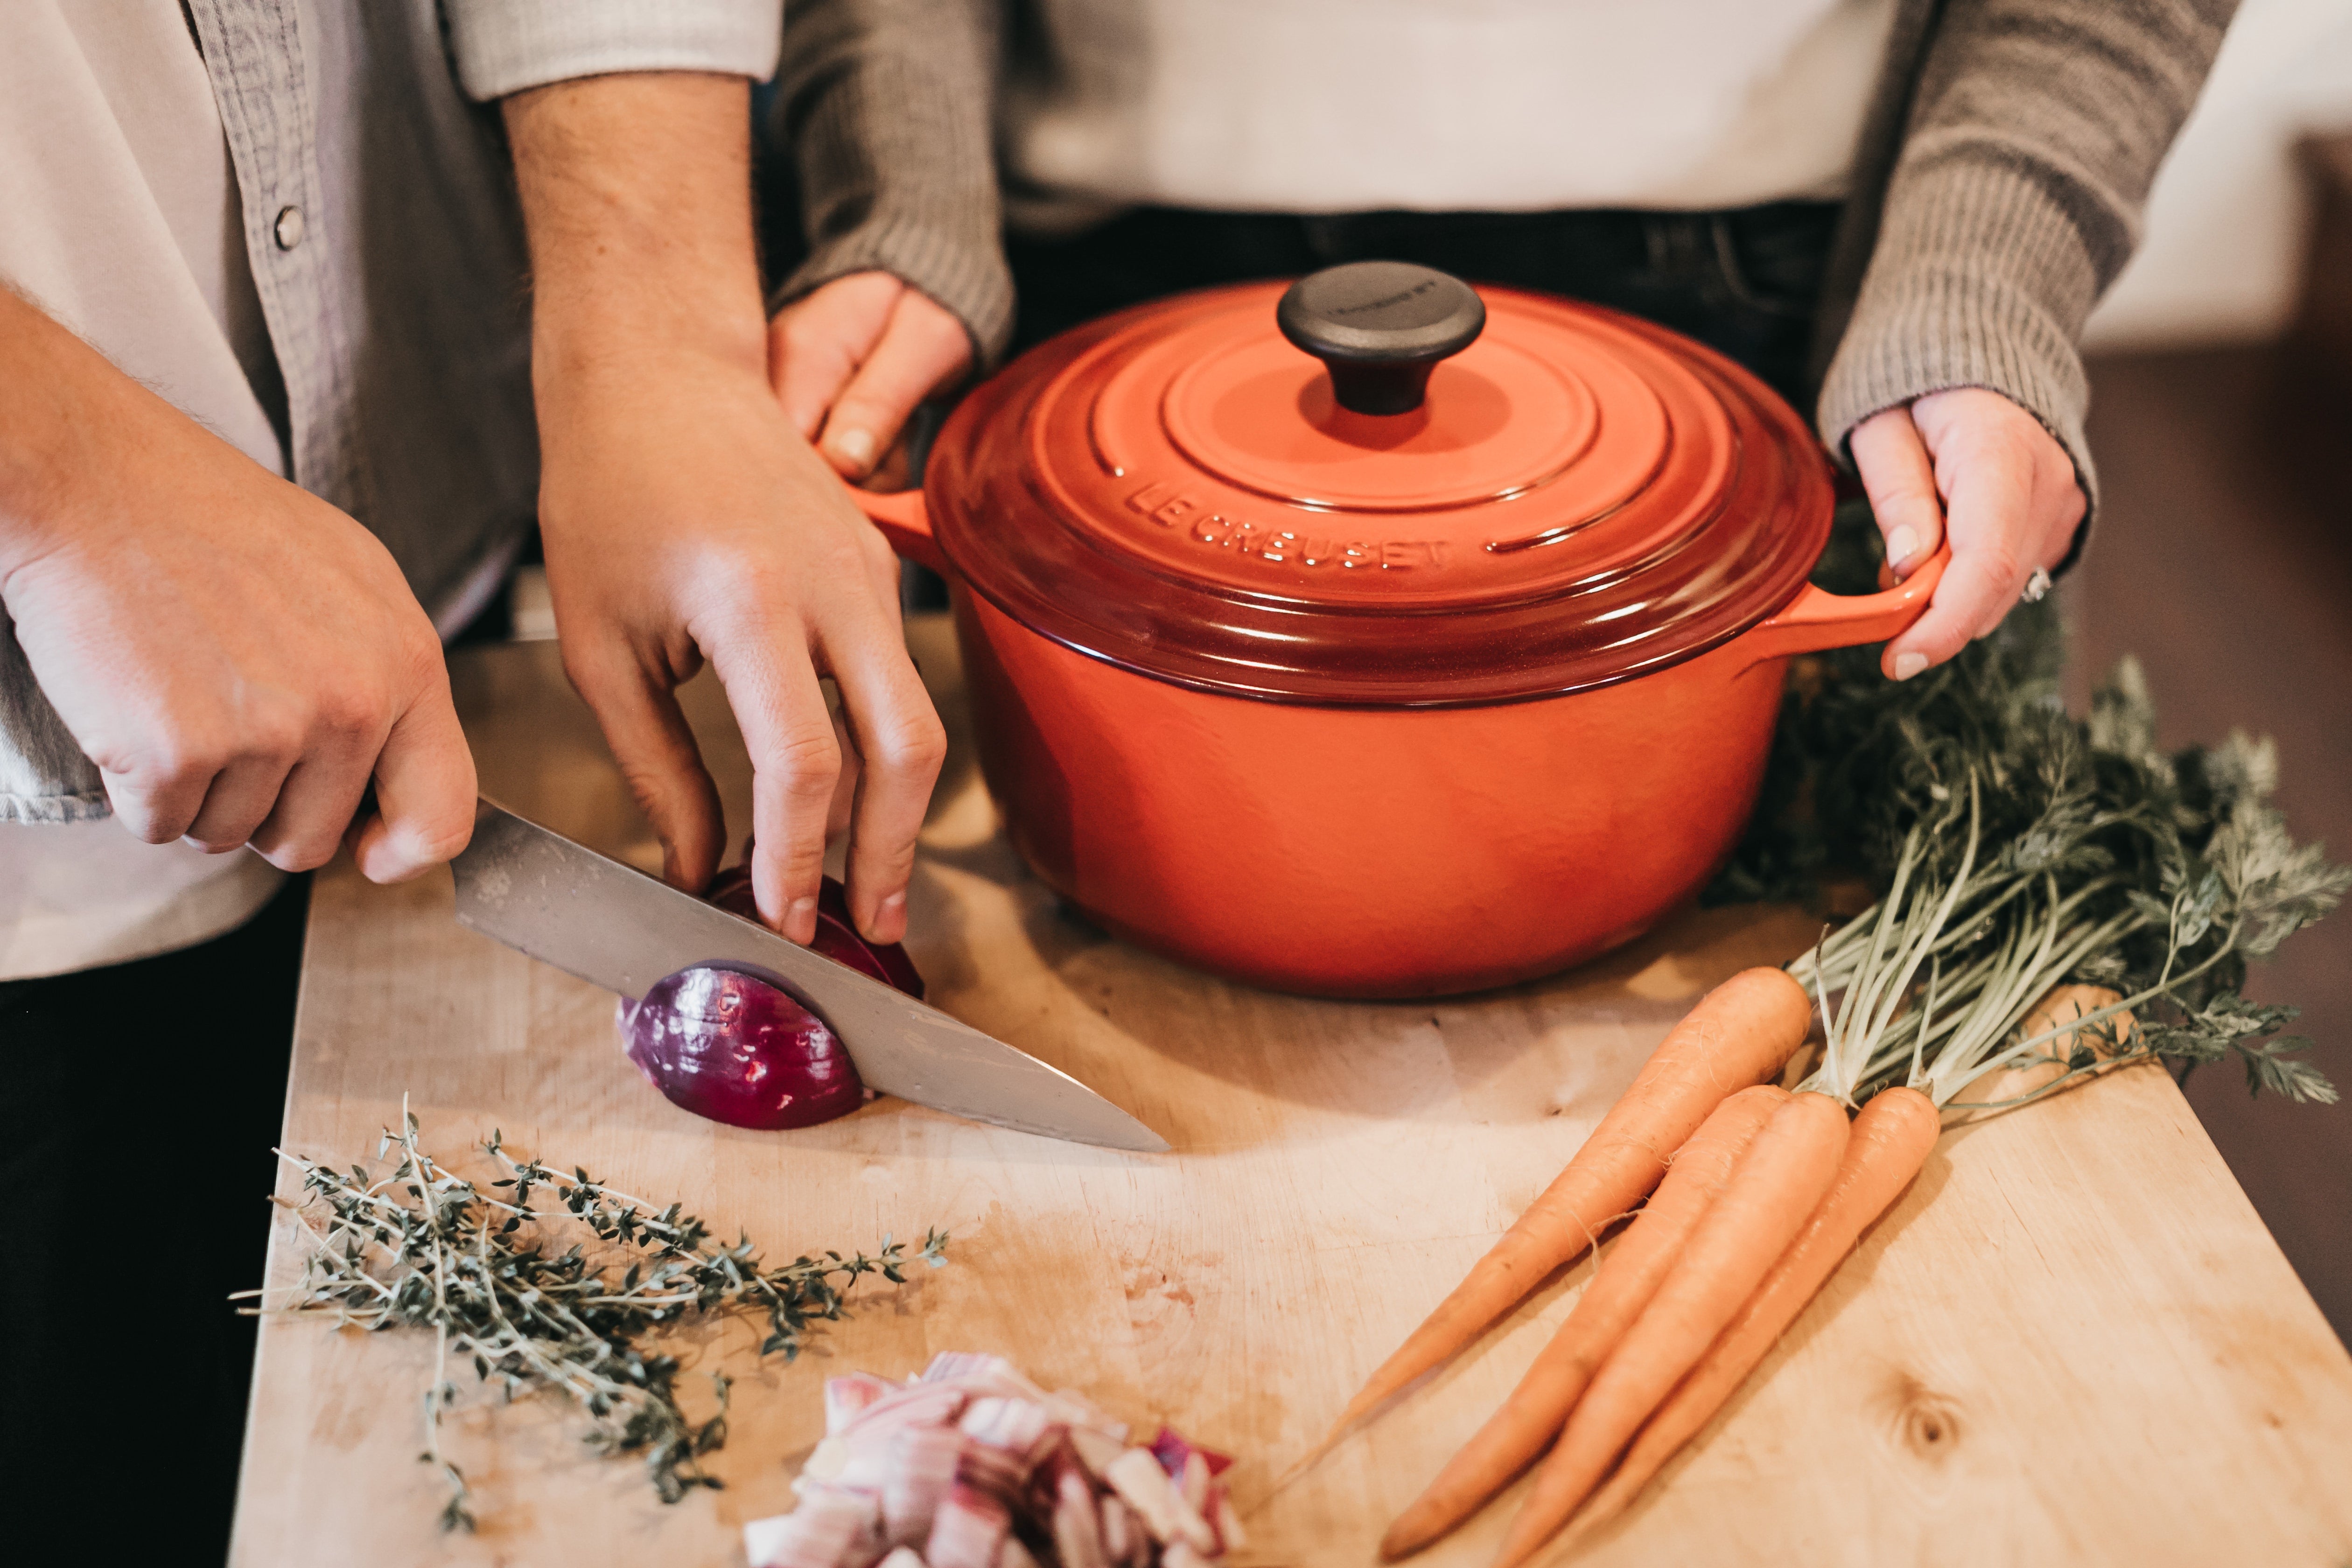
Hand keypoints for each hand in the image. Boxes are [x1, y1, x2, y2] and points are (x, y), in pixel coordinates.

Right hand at [0, 291, 473, 879]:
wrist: (101, 482)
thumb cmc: (217, 523)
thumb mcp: (352, 582)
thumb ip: (388, 679)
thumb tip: (399, 773)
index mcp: (407, 665)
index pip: (443, 814)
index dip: (403, 854)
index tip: (373, 854)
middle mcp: (352, 706)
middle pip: (314, 839)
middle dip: (267, 808)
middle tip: (228, 726)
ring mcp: (267, 732)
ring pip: (232, 834)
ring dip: (200, 792)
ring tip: (184, 696)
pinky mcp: (178, 753)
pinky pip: (162, 825)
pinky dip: (139, 789)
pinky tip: (138, 708)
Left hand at [506, 75, 945, 946]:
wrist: (659, 373)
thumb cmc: (610, 493)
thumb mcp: (602, 645)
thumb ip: (657, 768)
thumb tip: (696, 867)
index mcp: (748, 601)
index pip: (802, 761)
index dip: (798, 856)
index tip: (778, 915)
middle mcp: (831, 583)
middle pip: (905, 747)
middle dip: (894, 851)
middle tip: (871, 924)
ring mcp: (868, 572)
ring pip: (919, 716)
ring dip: (899, 811)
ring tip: (869, 883)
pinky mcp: (877, 569)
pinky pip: (900, 678)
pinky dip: (883, 752)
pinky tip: (848, 800)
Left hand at [1849, 387, 2086, 679]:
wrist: (1978, 359)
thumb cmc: (1917, 392)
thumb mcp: (1881, 429)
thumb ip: (1895, 493)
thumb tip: (1907, 564)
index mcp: (1999, 451)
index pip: (1986, 561)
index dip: (1944, 624)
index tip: (1898, 660)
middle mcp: (2048, 481)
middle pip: (1996, 587)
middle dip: (1934, 616)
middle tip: (1883, 606)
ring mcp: (2064, 504)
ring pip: (2006, 591)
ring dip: (1949, 598)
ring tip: (1913, 553)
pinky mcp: (2062, 522)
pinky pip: (2014, 577)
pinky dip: (1970, 583)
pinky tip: (1944, 547)